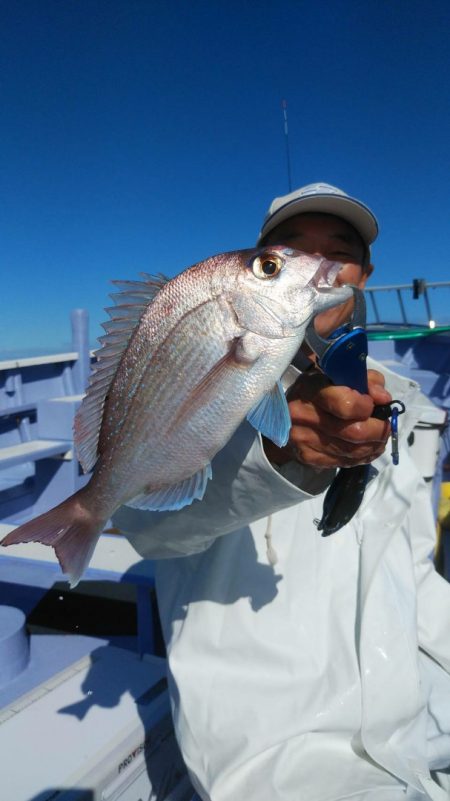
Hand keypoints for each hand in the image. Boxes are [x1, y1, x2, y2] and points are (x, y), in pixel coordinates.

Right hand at [264, 369, 391, 468]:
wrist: (282, 414)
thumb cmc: (317, 389)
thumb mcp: (339, 375)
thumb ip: (366, 381)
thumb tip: (384, 399)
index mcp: (311, 389)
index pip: (347, 405)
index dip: (368, 407)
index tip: (373, 404)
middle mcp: (303, 415)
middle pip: (354, 432)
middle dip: (378, 430)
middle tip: (386, 426)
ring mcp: (303, 439)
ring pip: (353, 450)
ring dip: (374, 445)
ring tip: (379, 437)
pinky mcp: (308, 457)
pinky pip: (344, 462)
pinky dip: (362, 457)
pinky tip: (366, 448)